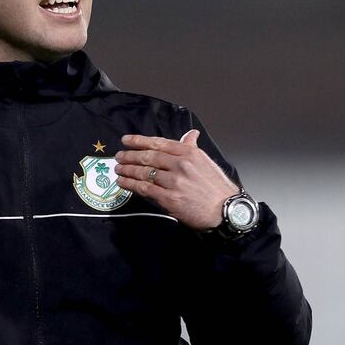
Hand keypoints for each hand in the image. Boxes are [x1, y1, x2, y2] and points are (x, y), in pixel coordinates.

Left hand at [114, 130, 238, 230]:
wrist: (225, 210)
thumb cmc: (217, 188)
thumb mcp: (206, 162)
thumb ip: (193, 147)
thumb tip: (190, 134)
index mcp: (190, 153)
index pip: (159, 143)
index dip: (140, 141)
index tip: (127, 140)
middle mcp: (181, 164)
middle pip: (149, 157)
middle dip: (130, 155)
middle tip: (119, 156)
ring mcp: (174, 181)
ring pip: (145, 173)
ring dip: (128, 170)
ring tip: (119, 169)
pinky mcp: (170, 198)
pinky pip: (145, 189)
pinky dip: (131, 185)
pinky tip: (123, 183)